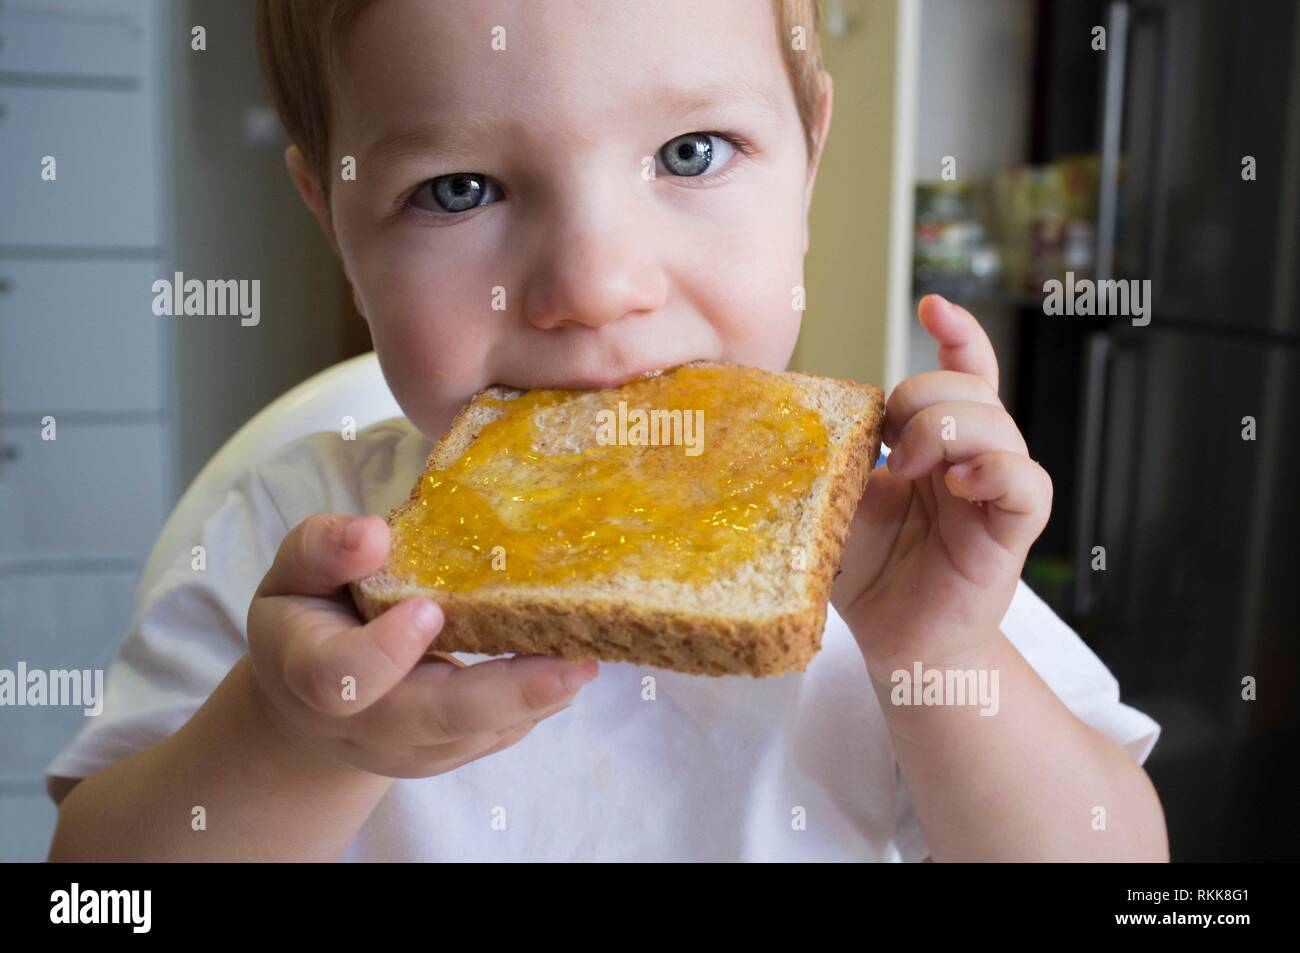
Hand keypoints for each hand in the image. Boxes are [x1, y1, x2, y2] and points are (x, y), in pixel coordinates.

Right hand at [246, 513, 597, 777]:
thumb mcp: (294, 574)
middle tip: (573, 662)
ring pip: (478, 733)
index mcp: (311, 671)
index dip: (387, 650)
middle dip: (508, 692)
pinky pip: (497, 733)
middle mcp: (363, 724)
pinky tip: (573, 663)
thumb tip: (374, 533)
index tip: (430, 608)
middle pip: (435, 719)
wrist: (310, 705)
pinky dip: (539, 702)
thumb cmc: (307, 621)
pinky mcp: (449, 753)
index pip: (343, 677)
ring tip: (590, 655)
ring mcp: (410, 749)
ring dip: (539, 698)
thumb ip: (324, 550)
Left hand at [831, 295, 1051, 673]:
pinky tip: (959, 486)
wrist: (893, 642)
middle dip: (924, 397)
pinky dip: (997, 472)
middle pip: (971, 389)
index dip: (957, 334)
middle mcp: (971, 460)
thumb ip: (838, 455)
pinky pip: (1029, 484)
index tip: (931, 305)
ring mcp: (994, 494)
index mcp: (935, 444)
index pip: (963, 373)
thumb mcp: (836, 500)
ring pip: (1000, 424)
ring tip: (910, 469)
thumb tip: (808, 412)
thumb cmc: (865, 570)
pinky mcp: (1011, 533)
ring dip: (949, 431)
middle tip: (888, 446)